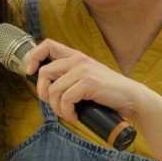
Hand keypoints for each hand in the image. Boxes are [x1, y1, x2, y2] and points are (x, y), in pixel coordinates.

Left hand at [24, 38, 161, 160]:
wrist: (131, 98)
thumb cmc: (108, 94)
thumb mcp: (87, 79)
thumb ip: (70, 77)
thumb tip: (47, 89)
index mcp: (76, 56)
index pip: (47, 45)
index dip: (33, 57)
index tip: (30, 72)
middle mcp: (78, 60)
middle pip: (44, 73)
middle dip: (44, 94)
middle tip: (56, 105)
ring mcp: (83, 70)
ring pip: (53, 90)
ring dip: (58, 108)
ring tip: (69, 114)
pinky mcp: (88, 83)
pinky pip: (65, 99)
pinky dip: (67, 112)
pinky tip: (76, 115)